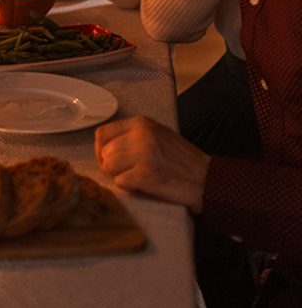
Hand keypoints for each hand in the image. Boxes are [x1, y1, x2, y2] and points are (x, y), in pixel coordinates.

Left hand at [95, 116, 209, 212]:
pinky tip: (145, 185)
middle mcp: (141, 134)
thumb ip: (132, 136)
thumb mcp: (157, 136)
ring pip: (109, 167)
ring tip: (138, 178)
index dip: (102, 150)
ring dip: (120, 177)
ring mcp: (144, 153)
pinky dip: (130, 187)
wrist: (209, 180)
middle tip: (128, 173)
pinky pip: (121, 182)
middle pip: (104, 152)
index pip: (102, 134)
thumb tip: (104, 146)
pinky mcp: (147, 173)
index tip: (111, 160)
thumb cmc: (182, 161)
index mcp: (141, 124)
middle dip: (112, 166)